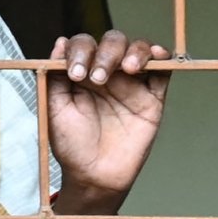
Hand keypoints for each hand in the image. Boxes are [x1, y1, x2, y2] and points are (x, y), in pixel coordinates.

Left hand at [47, 31, 170, 202]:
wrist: (94, 176)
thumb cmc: (73, 145)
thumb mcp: (55, 109)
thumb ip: (56, 76)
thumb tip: (60, 43)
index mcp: (83, 71)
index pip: (85, 45)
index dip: (81, 51)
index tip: (76, 73)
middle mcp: (108, 72)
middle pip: (113, 42)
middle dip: (106, 53)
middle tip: (98, 78)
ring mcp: (132, 83)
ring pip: (139, 49)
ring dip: (134, 52)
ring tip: (128, 68)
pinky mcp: (152, 97)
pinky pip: (163, 70)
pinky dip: (162, 57)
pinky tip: (156, 56)